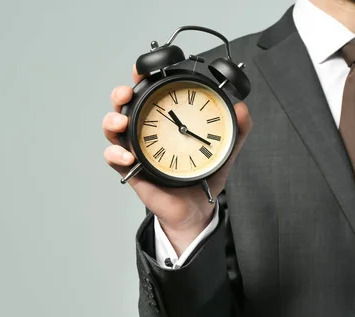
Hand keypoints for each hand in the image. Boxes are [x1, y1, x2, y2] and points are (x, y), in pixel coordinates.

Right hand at [103, 65, 252, 253]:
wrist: (197, 208)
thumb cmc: (204, 175)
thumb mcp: (223, 148)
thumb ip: (236, 128)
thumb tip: (243, 108)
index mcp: (165, 120)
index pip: (150, 92)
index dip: (141, 77)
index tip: (142, 69)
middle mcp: (146, 130)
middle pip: (123, 105)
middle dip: (119, 94)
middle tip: (126, 93)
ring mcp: (136, 149)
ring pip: (112, 129)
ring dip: (112, 121)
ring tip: (121, 123)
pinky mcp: (131, 170)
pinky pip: (114, 158)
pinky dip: (116, 154)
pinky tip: (128, 156)